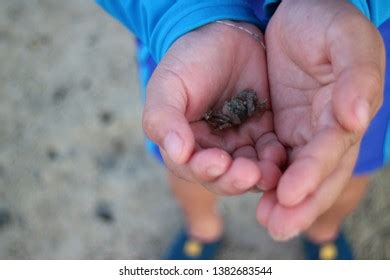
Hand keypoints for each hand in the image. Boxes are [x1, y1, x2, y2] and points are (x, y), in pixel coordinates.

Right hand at [143, 22, 285, 194]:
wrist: (224, 34)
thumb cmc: (190, 59)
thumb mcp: (168, 85)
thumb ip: (164, 119)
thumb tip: (177, 153)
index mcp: (185, 142)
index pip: (191, 167)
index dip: (204, 170)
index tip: (217, 162)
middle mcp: (211, 149)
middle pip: (222, 177)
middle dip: (234, 179)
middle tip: (249, 174)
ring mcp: (239, 142)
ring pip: (249, 170)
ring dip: (258, 175)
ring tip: (269, 171)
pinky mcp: (263, 133)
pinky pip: (271, 153)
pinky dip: (275, 159)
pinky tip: (279, 155)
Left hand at [257, 0, 384, 239]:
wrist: (301, 11)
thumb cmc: (327, 21)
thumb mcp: (347, 38)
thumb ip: (357, 76)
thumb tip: (355, 118)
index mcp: (348, 110)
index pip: (331, 151)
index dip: (313, 174)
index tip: (289, 194)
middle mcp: (328, 129)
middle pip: (317, 174)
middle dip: (299, 204)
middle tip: (276, 227)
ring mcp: (305, 131)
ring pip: (296, 173)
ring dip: (282, 200)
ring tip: (266, 220)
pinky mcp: (283, 127)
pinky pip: (275, 158)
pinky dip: (265, 177)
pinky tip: (250, 189)